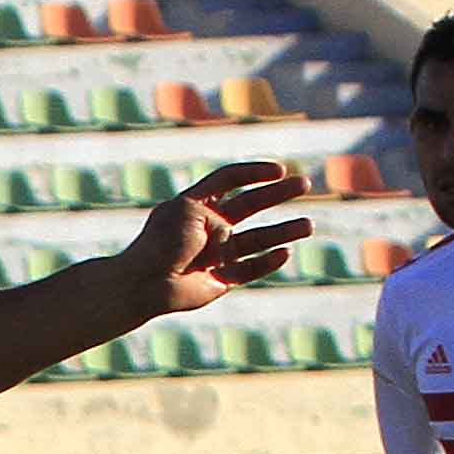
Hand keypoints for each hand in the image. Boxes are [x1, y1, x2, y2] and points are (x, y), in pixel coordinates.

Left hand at [120, 161, 311, 317]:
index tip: (278, 170)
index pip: (229, 180)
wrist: (145, 283)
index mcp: (196, 204)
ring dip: (283, 231)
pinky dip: (267, 262)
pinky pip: (249, 269)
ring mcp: (216, 253)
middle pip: (250, 205)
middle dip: (277, 194)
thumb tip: (231, 233)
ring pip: (256, 239)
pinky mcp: (220, 280)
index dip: (253, 172)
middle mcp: (208, 227)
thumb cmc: (162, 243)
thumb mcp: (189, 213)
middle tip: (304, 184)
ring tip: (309, 225)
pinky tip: (285, 253)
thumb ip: (218, 215)